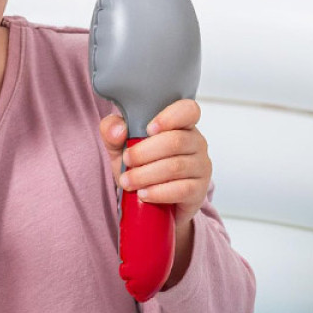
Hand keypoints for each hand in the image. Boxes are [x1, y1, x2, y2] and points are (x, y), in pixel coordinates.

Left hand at [99, 100, 210, 227]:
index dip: (170, 117)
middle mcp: (196, 143)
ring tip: (128, 181)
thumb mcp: (120, 146)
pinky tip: (143, 194)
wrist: (150, 201)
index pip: (188, 110)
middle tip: (127, 160)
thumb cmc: (140, 165)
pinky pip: (182, 190)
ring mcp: (201, 166)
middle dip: (144, 152)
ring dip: (146, 175)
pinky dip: (158, 192)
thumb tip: (118, 129)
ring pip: (176, 167)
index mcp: (181, 124)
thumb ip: (112, 132)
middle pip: (175, 141)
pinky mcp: (199, 190)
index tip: (148, 129)